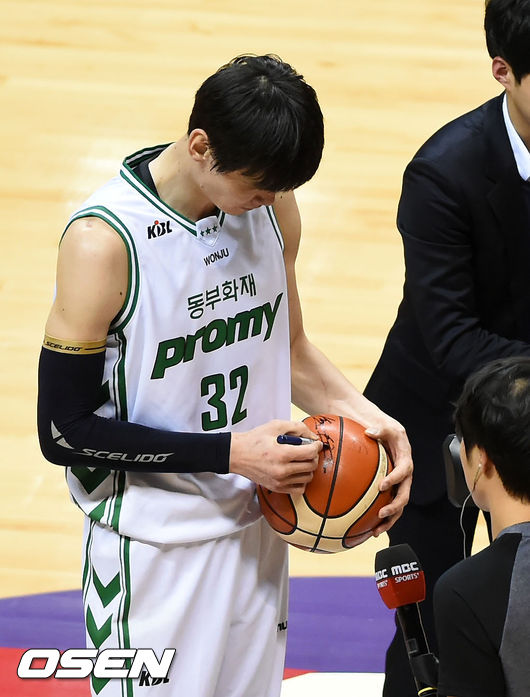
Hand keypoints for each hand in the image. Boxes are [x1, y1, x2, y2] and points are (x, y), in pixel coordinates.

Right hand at [229, 420, 321, 493]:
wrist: (237, 454)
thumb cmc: (254, 440)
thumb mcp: (275, 426)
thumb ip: (297, 428)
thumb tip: (312, 436)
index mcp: (282, 454)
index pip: (310, 453)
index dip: (316, 446)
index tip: (315, 443)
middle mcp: (282, 470)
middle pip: (311, 465)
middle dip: (313, 456)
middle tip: (307, 450)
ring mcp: (280, 481)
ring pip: (307, 477)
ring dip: (308, 468)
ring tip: (300, 460)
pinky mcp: (277, 488)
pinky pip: (300, 488)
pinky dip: (301, 480)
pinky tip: (295, 471)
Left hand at [364, 415, 412, 536]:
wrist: (390, 437)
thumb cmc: (388, 432)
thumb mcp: (386, 427)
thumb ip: (380, 429)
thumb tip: (370, 432)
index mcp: (406, 461)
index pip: (404, 471)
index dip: (395, 479)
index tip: (382, 486)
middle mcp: (405, 476)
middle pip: (404, 494)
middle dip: (394, 506)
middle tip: (381, 513)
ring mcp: (399, 485)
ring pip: (399, 506)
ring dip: (390, 520)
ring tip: (376, 530)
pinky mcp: (392, 490)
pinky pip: (390, 506)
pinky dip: (382, 519)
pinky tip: (369, 528)